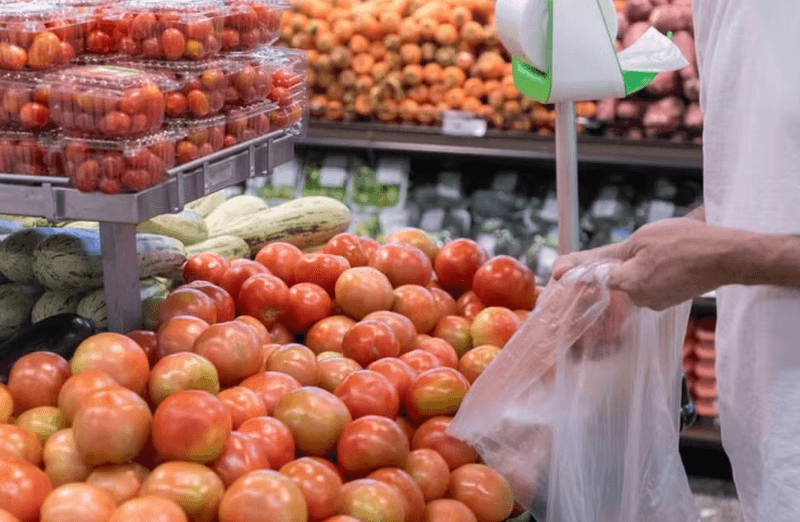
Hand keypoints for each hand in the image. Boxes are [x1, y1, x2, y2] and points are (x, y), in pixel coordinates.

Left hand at [552, 218, 735, 309]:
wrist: (728, 256)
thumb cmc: (684, 243)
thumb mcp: (640, 240)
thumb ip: (606, 256)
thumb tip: (573, 266)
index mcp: (629, 284)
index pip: (595, 280)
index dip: (577, 273)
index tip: (555, 272)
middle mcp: (640, 299)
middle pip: (615, 280)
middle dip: (617, 264)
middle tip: (636, 246)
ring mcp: (657, 302)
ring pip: (634, 281)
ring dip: (637, 266)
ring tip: (662, 249)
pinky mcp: (670, 299)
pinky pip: (650, 284)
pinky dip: (652, 272)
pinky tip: (668, 259)